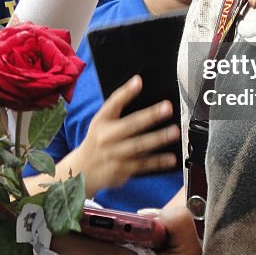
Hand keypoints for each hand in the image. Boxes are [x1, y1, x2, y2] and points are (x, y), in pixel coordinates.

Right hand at [78, 75, 179, 193]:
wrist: (81, 172)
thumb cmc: (97, 141)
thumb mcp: (100, 122)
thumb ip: (117, 107)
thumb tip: (138, 85)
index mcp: (101, 121)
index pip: (113, 104)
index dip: (126, 92)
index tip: (139, 82)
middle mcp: (107, 137)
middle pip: (130, 125)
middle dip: (149, 116)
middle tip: (167, 108)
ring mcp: (115, 154)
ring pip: (138, 145)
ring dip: (157, 138)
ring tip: (174, 132)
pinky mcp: (122, 170)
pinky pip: (143, 165)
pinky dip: (158, 162)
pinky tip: (171, 158)